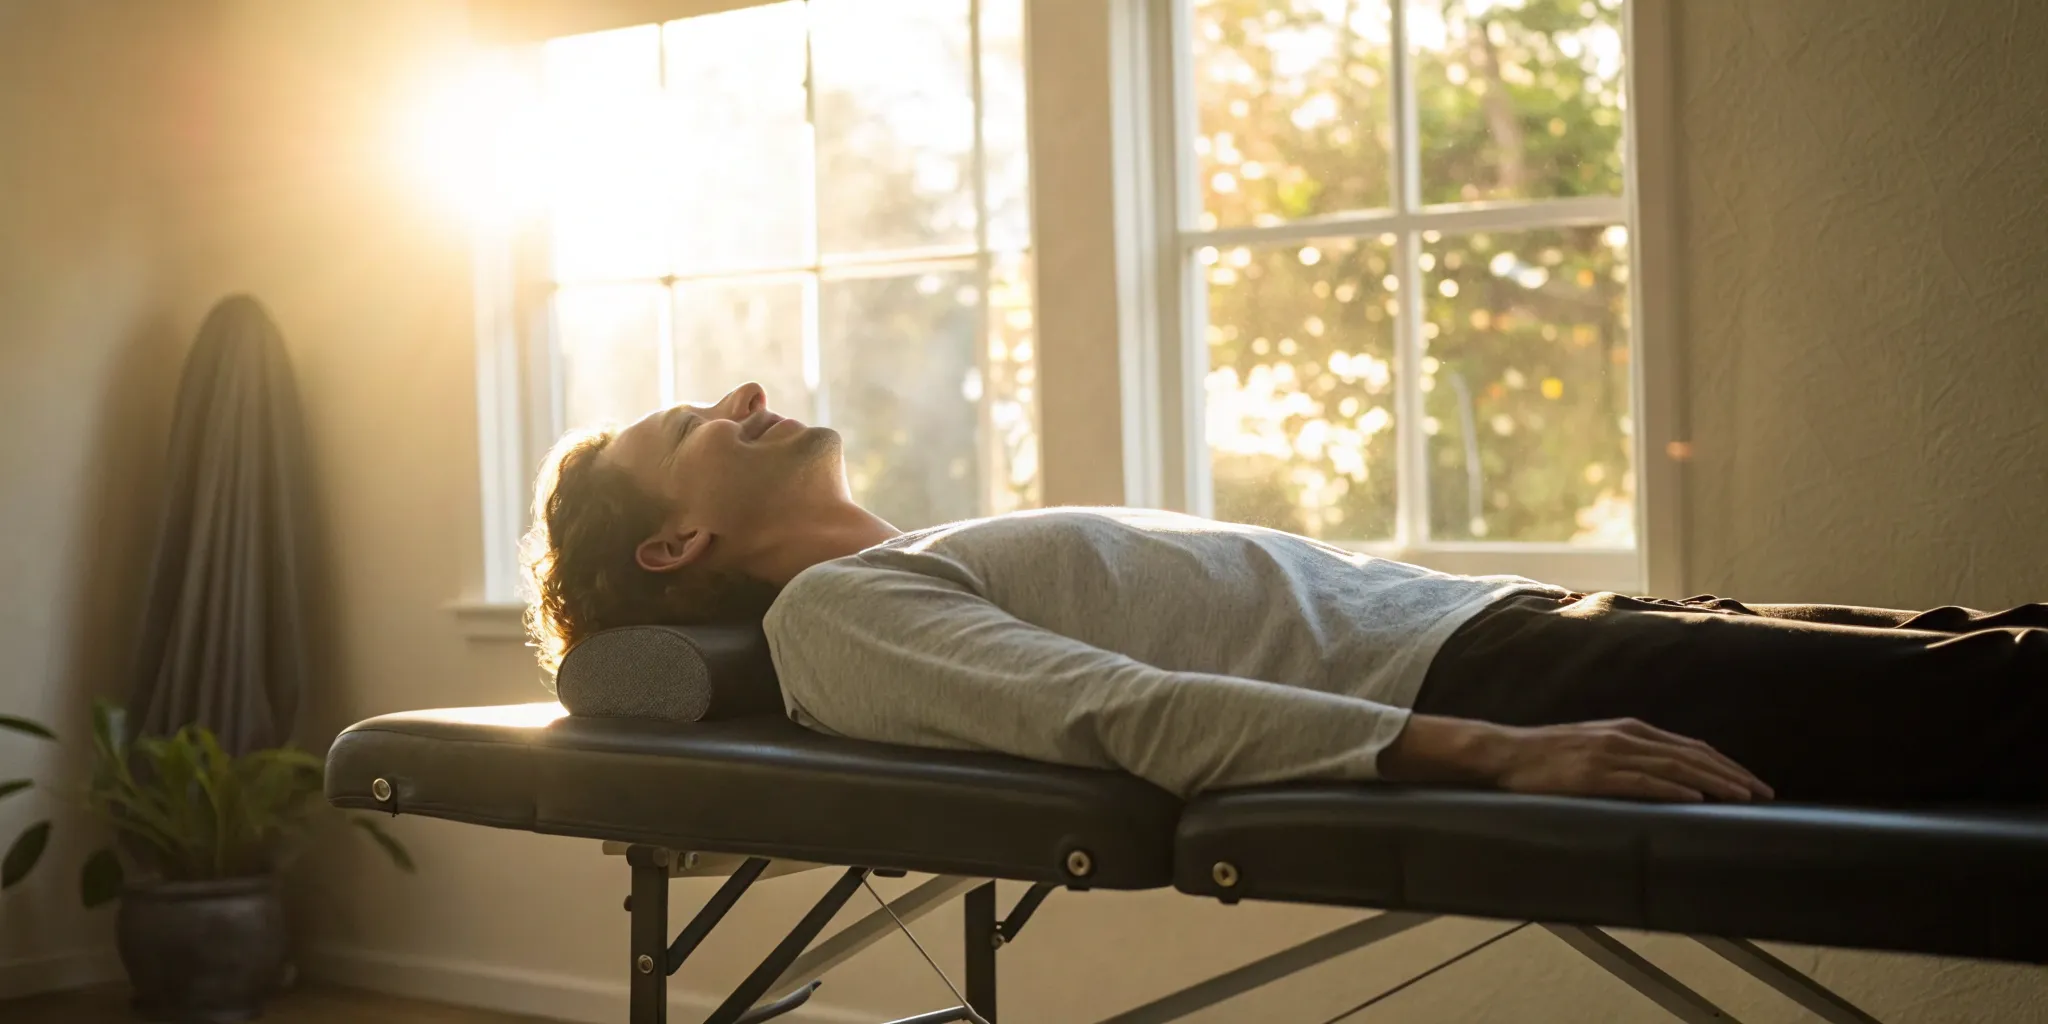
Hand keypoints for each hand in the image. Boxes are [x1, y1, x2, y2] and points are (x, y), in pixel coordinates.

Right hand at [1380, 714, 1773, 802]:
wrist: (1503, 752)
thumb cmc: (1547, 757)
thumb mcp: (1593, 748)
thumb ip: (1626, 757)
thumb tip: (1660, 779)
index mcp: (1629, 729)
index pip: (1690, 746)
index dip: (1725, 765)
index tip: (1752, 783)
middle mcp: (1626, 736)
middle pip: (1692, 754)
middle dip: (1732, 775)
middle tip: (1764, 794)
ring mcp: (1610, 753)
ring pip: (1676, 766)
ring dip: (1714, 783)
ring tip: (1744, 799)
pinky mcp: (1594, 773)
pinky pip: (1643, 781)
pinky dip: (1675, 788)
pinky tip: (1697, 799)